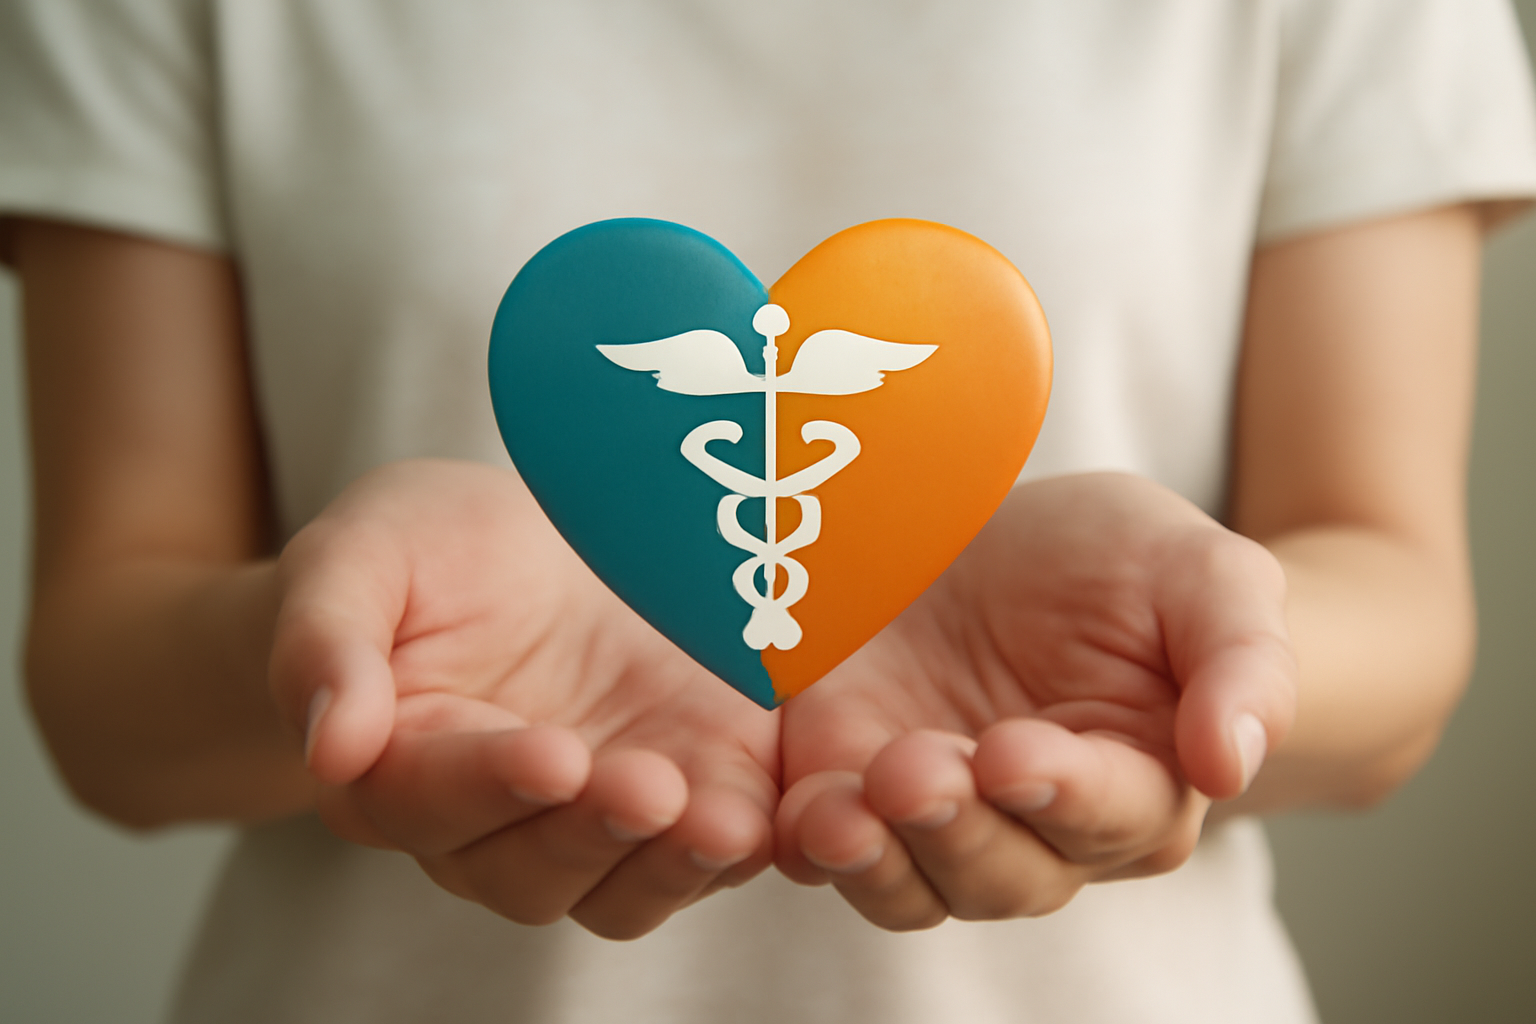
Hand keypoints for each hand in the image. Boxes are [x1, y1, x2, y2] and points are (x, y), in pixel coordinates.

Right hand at [267, 460, 779, 938]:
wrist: (529, 544)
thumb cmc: (424, 552)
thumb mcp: (360, 558)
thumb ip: (327, 643)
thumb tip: (330, 745)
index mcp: (399, 766)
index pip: (432, 798)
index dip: (490, 785)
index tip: (551, 754)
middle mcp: (495, 822)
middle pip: (531, 868)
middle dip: (593, 834)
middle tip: (648, 788)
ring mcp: (594, 817)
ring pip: (622, 887)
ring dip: (672, 865)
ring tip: (724, 823)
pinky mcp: (683, 792)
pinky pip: (706, 850)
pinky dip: (740, 844)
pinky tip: (775, 816)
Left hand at [775, 472, 1296, 929]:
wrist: (986, 531)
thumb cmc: (1111, 560)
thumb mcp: (1197, 572)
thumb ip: (1241, 660)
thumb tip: (1237, 764)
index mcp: (1138, 784)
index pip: (1113, 815)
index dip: (1066, 794)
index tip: (1013, 754)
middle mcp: (1036, 827)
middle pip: (1007, 873)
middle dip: (959, 830)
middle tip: (913, 769)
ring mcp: (936, 820)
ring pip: (913, 884)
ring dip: (877, 857)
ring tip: (838, 807)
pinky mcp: (850, 794)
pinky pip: (826, 851)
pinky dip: (806, 842)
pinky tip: (792, 805)